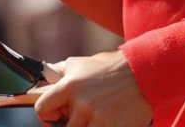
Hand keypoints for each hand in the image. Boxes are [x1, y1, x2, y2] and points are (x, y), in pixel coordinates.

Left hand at [34, 52, 151, 126]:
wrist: (142, 73)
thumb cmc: (111, 68)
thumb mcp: (81, 63)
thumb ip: (61, 71)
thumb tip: (44, 75)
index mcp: (69, 86)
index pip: (42, 108)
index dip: (47, 114)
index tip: (54, 115)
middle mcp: (81, 102)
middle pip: (64, 126)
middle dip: (73, 122)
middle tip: (85, 115)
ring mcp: (97, 116)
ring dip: (88, 126)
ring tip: (98, 116)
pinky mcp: (111, 126)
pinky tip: (109, 120)